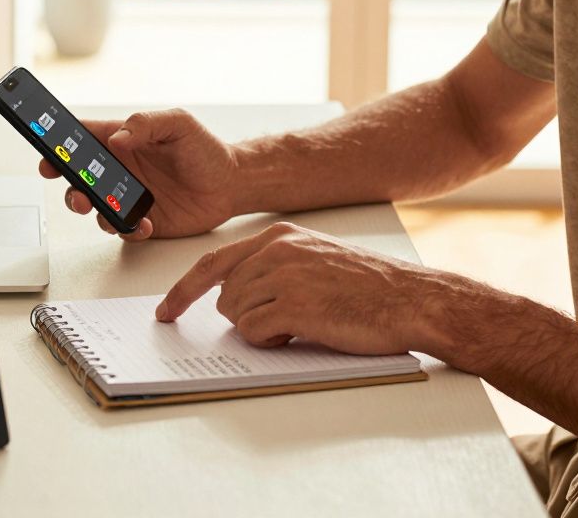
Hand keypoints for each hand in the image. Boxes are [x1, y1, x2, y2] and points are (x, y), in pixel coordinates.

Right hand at [38, 109, 238, 239]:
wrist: (233, 185)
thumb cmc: (207, 150)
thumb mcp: (179, 124)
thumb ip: (147, 124)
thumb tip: (119, 137)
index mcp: (123, 141)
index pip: (82, 139)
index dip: (58, 146)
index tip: (47, 155)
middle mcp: (121, 169)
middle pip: (78, 177)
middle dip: (68, 185)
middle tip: (75, 192)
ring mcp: (128, 196)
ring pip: (93, 205)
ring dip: (91, 210)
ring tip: (101, 210)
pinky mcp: (141, 220)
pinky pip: (121, 228)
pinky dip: (126, 228)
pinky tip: (142, 223)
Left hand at [155, 221, 446, 355]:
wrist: (412, 299)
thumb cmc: (370, 286)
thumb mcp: (316, 259)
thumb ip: (273, 267)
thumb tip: (235, 296)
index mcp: (279, 236)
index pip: (212, 262)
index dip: (182, 290)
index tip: (165, 311)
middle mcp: (276, 250)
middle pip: (223, 295)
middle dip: (243, 317)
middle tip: (281, 323)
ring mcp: (284, 276)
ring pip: (235, 315)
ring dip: (260, 330)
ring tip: (298, 325)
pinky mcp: (294, 306)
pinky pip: (253, 332)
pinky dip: (269, 342)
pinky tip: (298, 335)